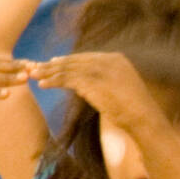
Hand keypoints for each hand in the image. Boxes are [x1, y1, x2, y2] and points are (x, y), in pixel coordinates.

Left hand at [28, 52, 161, 134]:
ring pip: (68, 68)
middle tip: (38, 67)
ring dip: (49, 72)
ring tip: (34, 76)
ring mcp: (100, 69)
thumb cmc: (137, 113)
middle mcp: (108, 60)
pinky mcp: (92, 81)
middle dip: (55, 65)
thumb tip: (95, 88)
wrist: (145, 120)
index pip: (88, 58)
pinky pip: (67, 79)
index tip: (54, 62)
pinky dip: (53, 81)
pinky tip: (42, 85)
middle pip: (75, 61)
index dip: (69, 60)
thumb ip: (109, 84)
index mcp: (117, 60)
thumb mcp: (124, 92)